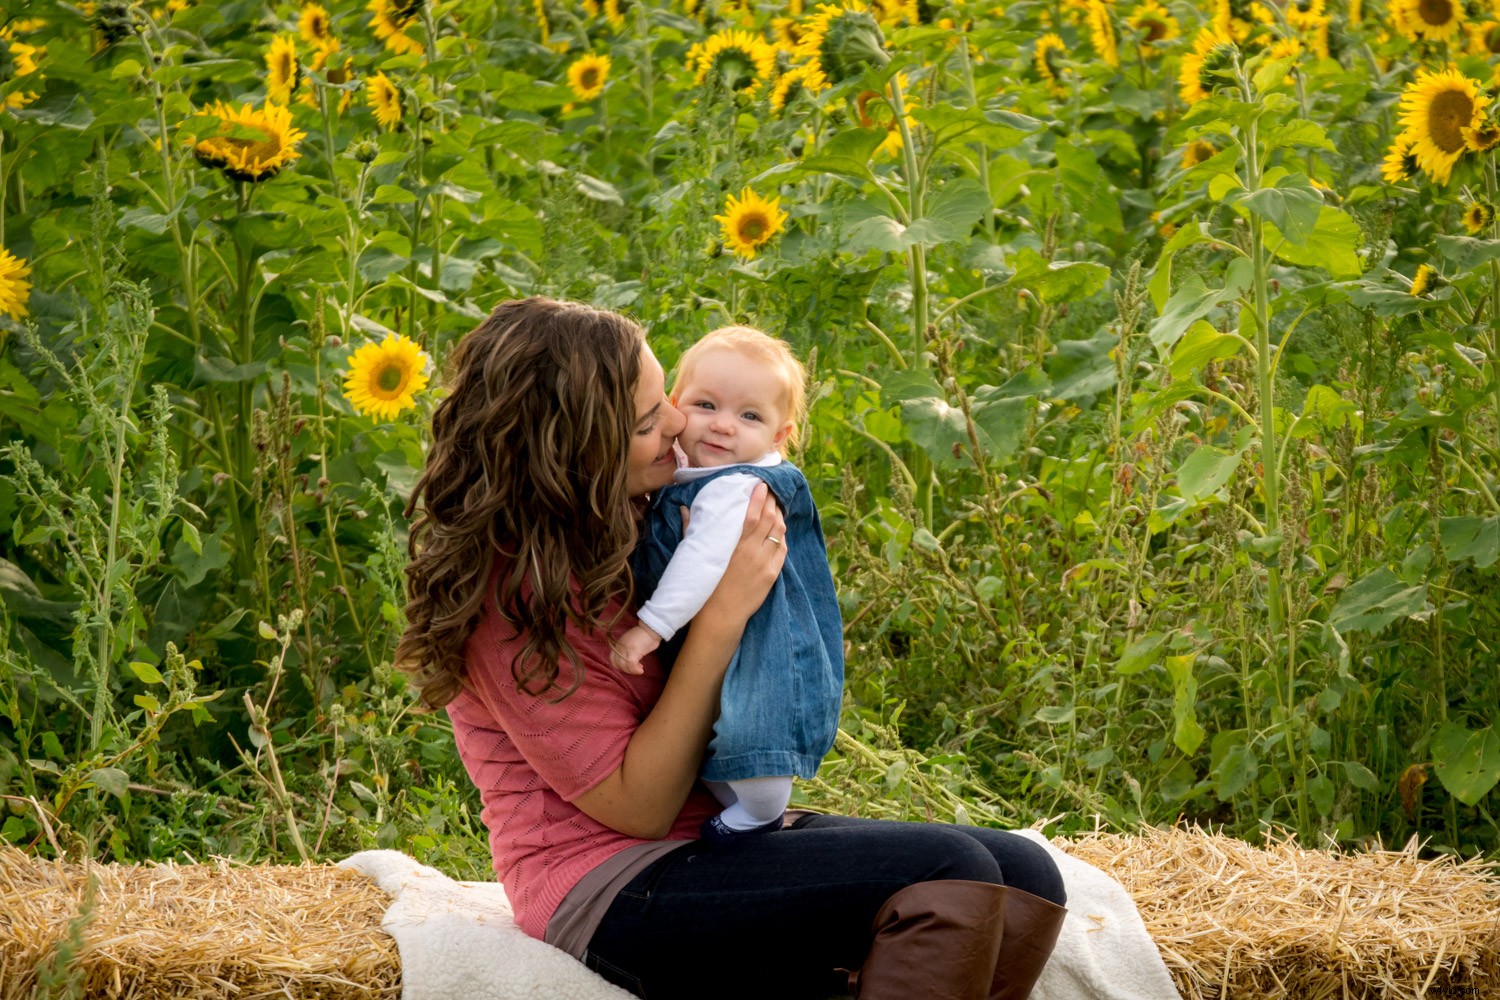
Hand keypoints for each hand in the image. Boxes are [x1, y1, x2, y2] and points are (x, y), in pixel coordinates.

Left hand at [610, 624, 659, 675]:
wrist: (650, 629)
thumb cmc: (644, 636)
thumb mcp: (631, 644)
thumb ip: (627, 651)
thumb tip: (629, 662)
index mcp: (618, 645)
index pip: (612, 659)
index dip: (620, 665)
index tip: (628, 666)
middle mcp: (619, 647)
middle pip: (617, 664)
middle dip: (626, 669)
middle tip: (635, 669)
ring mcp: (625, 649)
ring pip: (624, 666)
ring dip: (632, 670)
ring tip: (639, 669)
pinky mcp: (632, 652)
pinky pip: (631, 665)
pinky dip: (635, 670)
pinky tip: (641, 670)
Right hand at [704, 482, 785, 623]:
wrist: (721, 617)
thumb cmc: (706, 587)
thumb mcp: (696, 557)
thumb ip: (690, 530)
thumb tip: (684, 509)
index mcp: (735, 546)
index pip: (753, 515)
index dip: (759, 498)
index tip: (762, 485)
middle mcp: (753, 552)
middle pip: (770, 520)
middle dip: (773, 503)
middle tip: (771, 493)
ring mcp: (765, 564)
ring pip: (779, 533)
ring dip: (779, 518)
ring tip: (776, 508)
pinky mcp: (772, 575)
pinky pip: (783, 551)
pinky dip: (782, 538)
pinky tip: (779, 532)